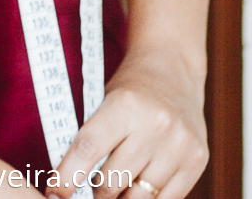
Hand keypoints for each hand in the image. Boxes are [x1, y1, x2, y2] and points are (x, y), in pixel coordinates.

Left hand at [46, 47, 207, 198]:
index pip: (88, 150)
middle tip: (91, 187)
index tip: (55, 193)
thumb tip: (68, 186)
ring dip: (121, 198)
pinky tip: (139, 188)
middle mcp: (155, 125)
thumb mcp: (105, 102)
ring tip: (116, 186)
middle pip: (111, 183)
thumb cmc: (132, 89)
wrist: (173, 67)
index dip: (66, 178)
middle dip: (96, 192)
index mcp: (125, 105)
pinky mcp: (197, 160)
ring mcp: (179, 145)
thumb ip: (91, 141)